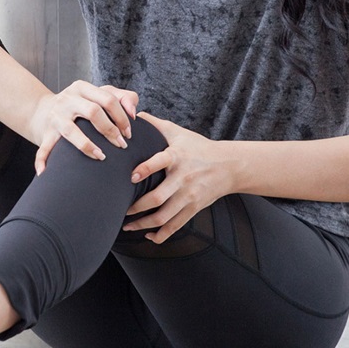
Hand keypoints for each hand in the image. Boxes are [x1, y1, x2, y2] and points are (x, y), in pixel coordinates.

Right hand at [30, 81, 138, 174]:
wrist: (43, 111)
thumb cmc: (81, 105)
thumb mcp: (99, 94)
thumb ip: (122, 97)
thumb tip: (134, 113)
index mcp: (82, 87)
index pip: (107, 98)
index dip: (122, 116)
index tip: (129, 133)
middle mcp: (67, 99)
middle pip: (93, 111)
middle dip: (110, 130)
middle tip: (121, 145)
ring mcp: (55, 116)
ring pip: (71, 130)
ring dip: (87, 146)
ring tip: (101, 157)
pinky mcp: (46, 133)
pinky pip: (44, 148)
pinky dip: (42, 160)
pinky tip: (44, 172)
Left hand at [122, 112, 231, 243]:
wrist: (229, 165)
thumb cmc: (199, 148)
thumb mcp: (179, 132)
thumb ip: (156, 124)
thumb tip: (133, 112)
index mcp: (177, 157)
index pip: (160, 162)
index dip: (144, 170)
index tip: (130, 177)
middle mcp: (182, 178)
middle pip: (157, 198)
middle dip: (136, 207)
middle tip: (119, 210)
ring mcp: (189, 196)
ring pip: (164, 216)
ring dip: (143, 224)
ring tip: (127, 226)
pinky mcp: (193, 208)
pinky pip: (175, 226)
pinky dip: (160, 234)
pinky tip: (148, 235)